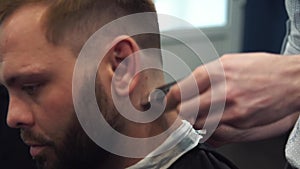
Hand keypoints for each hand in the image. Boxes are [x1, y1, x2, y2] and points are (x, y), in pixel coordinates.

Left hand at [166, 52, 299, 144]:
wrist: (292, 80)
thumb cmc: (262, 69)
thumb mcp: (229, 62)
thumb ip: (206, 77)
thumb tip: (187, 89)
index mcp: (214, 72)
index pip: (179, 91)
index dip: (170, 101)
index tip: (169, 104)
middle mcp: (220, 91)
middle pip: (184, 111)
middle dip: (180, 114)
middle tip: (180, 114)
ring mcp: (230, 110)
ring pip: (197, 125)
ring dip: (195, 123)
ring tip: (201, 118)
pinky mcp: (240, 123)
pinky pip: (215, 134)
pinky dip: (211, 131)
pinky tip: (216, 124)